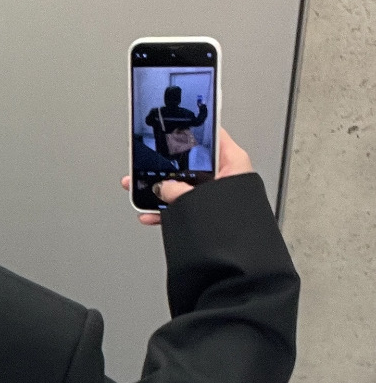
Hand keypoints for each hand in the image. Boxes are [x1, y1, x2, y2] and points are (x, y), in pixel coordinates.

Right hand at [121, 127, 252, 225]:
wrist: (240, 256)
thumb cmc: (241, 223)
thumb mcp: (203, 199)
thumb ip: (179, 190)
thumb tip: (161, 187)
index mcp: (233, 162)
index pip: (212, 135)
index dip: (192, 130)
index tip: (173, 126)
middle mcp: (225, 175)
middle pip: (190, 163)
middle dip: (166, 167)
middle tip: (146, 164)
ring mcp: (216, 195)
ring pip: (183, 187)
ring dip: (161, 191)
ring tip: (140, 191)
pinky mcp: (209, 213)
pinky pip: (184, 207)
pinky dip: (167, 211)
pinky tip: (150, 214)